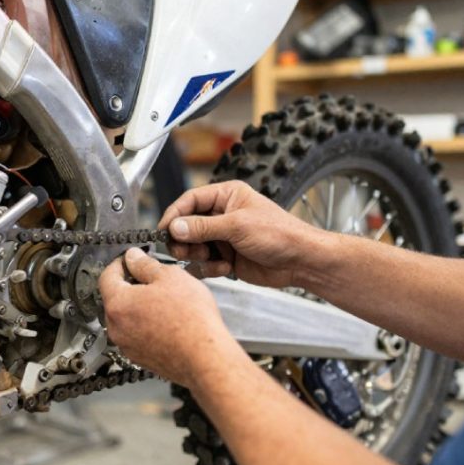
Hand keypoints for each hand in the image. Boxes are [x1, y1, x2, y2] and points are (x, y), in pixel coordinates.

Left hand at [98, 248, 232, 387]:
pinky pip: (137, 335)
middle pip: (115, 299)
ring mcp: (127, 346)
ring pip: (127, 318)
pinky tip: (168, 322)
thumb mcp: (170, 277)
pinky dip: (147, 326)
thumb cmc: (191, 319)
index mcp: (118, 304)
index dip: (119, 264)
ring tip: (166, 302)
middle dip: (131, 286)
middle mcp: (116, 328)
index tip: (131, 260)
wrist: (206, 359)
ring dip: (140, 307)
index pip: (107, 277)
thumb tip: (133, 258)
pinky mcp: (140, 359)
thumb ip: (145, 265)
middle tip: (153, 280)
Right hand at [158, 181, 330, 288]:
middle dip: (184, 240)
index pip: (190, 201)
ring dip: (197, 255)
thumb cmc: (279, 234)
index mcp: (226, 196)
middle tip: (183, 251)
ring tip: (210, 259)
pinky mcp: (226, 257)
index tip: (163, 230)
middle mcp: (223, 215)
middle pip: (187, 225)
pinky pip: (205, 263)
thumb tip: (175, 226)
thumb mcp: (237, 226)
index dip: (174, 215)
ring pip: (193, 246)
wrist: (300, 261)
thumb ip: (203, 227)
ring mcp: (224, 237)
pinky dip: (210, 268)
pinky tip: (225, 268)